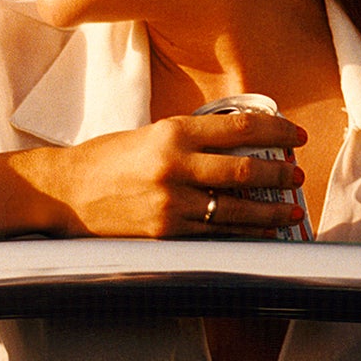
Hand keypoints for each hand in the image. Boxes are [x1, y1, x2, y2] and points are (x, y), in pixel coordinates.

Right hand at [0, 110, 307, 240]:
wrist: (64, 192)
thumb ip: (190, 140)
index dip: (275, 129)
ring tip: (290, 209)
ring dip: (270, 209)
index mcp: (172, 132)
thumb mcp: (150, 135)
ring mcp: (170, 202)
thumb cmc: (107, 160)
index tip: (295, 134)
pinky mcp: (164, 232)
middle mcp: (174, 165)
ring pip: (235, 208)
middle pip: (244, 168)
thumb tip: (238, 144)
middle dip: (279, 172)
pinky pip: (214, 234)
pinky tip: (260, 231)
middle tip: (297, 174)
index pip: (238, 126)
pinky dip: (243, 233)